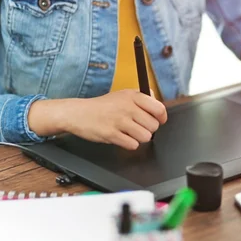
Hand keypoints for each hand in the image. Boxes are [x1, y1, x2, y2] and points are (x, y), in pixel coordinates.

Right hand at [28, 90, 167, 149]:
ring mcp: (119, 121)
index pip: (159, 108)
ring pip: (145, 136)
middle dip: (148, 129)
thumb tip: (158, 102)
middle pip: (154, 126)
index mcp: (132, 96)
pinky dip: (129, 144)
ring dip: (139, 138)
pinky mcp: (111, 134)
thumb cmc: (102, 106)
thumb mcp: (122, 95)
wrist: (78, 113)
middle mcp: (127, 107)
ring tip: (129, 133)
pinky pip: (133, 145)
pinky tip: (122, 138)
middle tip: (138, 127)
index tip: (159, 121)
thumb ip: (141, 98)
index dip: (162, 118)